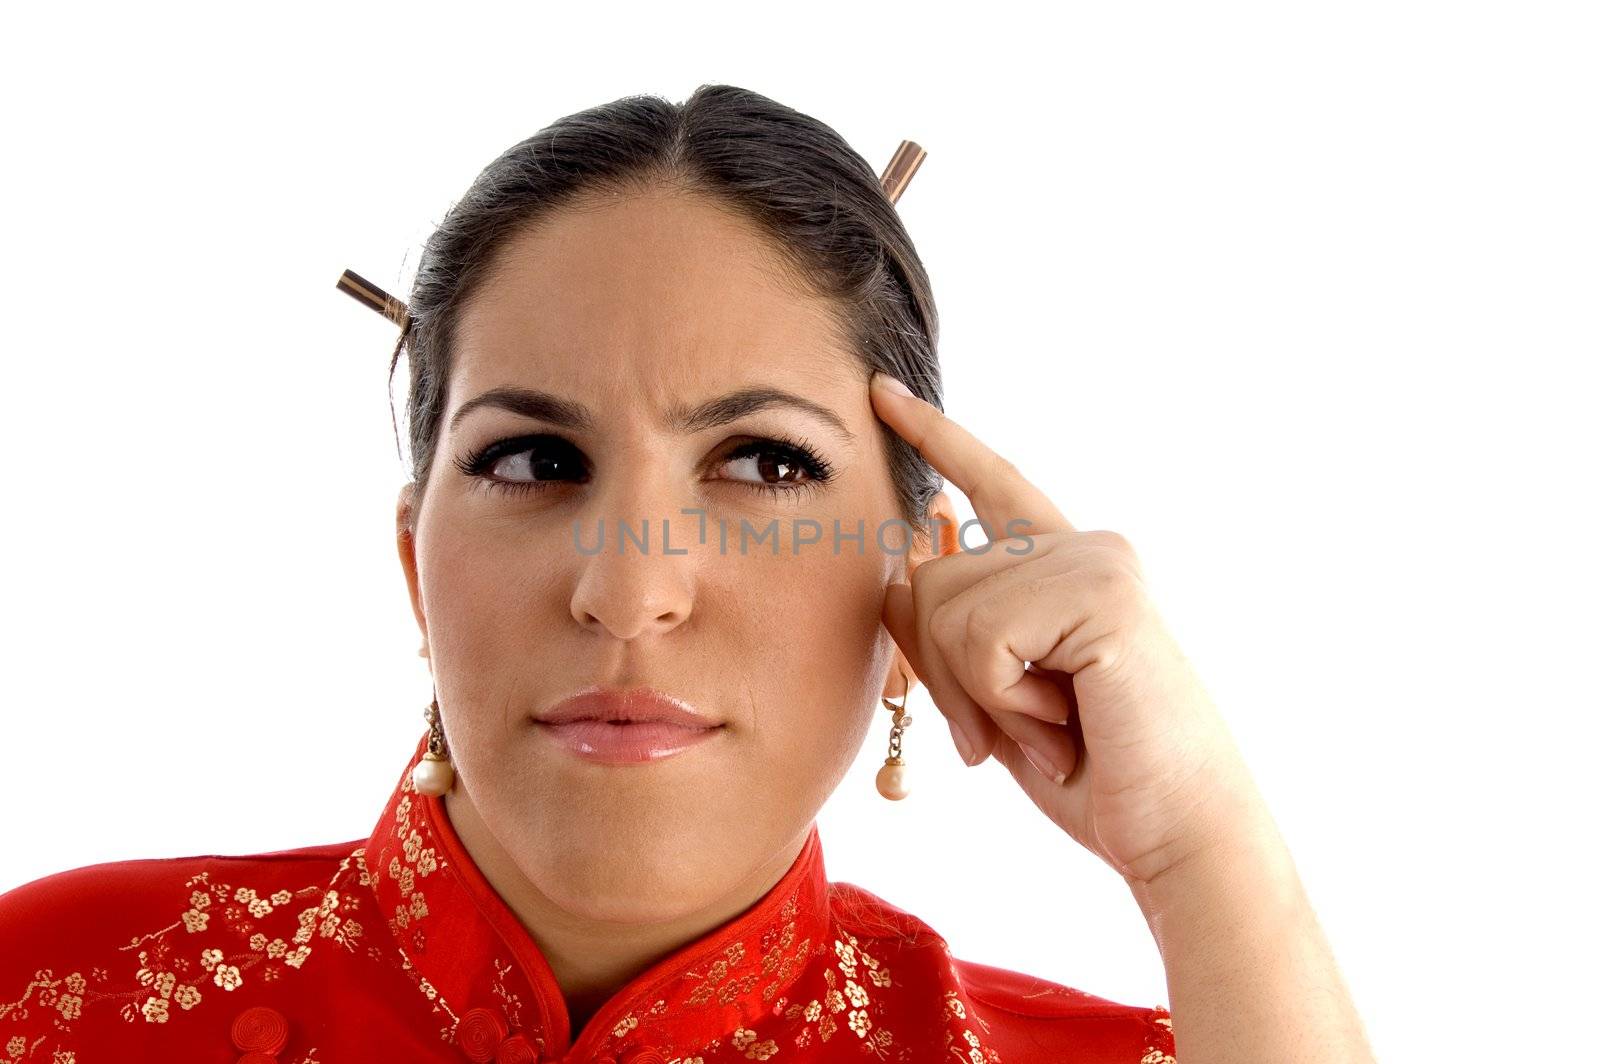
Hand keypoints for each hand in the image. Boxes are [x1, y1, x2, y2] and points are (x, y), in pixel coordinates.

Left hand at [870, 372, 1262, 887]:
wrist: (1175, 833)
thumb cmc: (1091, 770)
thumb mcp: (993, 699)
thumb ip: (944, 636)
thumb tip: (897, 578)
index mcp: (1062, 565)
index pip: (989, 484)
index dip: (935, 438)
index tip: (882, 393)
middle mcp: (1083, 546)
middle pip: (929, 579)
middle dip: (946, 675)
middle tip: (1017, 729)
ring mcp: (1096, 562)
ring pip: (944, 607)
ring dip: (981, 695)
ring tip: (1053, 724)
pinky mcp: (1103, 593)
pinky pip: (982, 638)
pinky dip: (1004, 700)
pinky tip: (1065, 720)